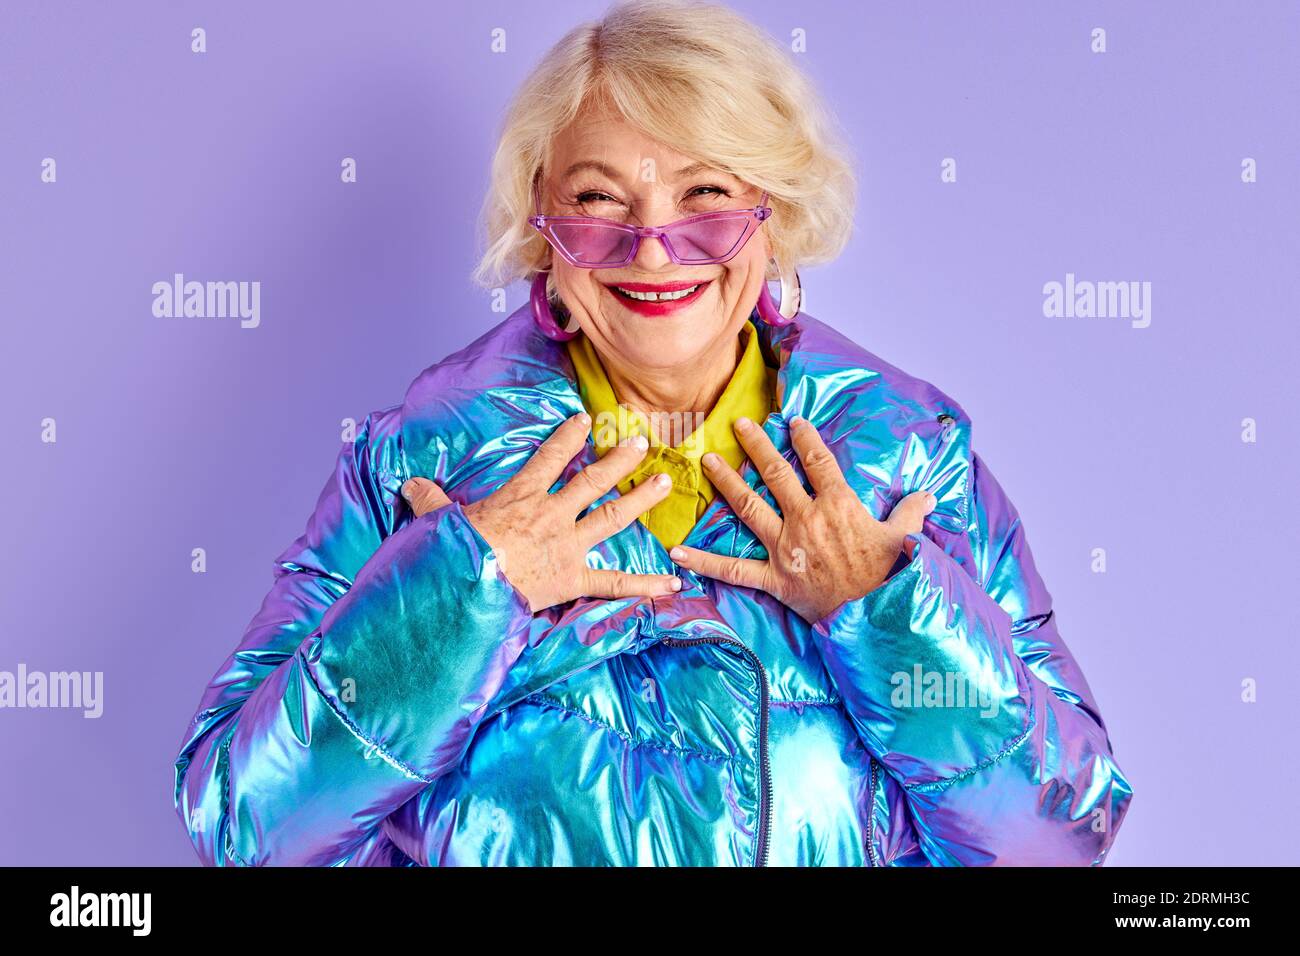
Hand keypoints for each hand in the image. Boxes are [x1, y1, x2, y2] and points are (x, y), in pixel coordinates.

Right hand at [399, 412, 681, 612]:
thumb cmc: (452, 554)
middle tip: (642, 442)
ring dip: (640, 500)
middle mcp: (552, 514)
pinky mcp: (574, 579)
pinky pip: (615, 583)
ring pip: (611, 517)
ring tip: (665, 483)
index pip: (548, 458)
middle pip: (591, 480)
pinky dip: (645, 585)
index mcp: (520, 496)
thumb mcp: (437, 522)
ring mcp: (567, 545)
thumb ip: (430, 501)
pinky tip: (674, 584)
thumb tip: (409, 484)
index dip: (567, 437)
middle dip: (618, 461)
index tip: (584, 420)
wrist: (466, 588)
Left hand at [669, 415, 935, 624]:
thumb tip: (928, 495)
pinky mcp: (774, 578)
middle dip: (756, 446)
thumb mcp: (904, 538)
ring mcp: (786, 547)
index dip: (804, 438)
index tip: (791, 420)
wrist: (878, 615)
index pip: (818, 461)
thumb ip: (910, 513)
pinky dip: (704, 560)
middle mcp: (806, 519)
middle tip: (738, 424)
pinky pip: (734, 568)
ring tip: (707, 459)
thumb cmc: (891, 576)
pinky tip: (677, 550)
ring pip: (749, 507)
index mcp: (838, 505)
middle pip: (776, 474)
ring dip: (727, 482)